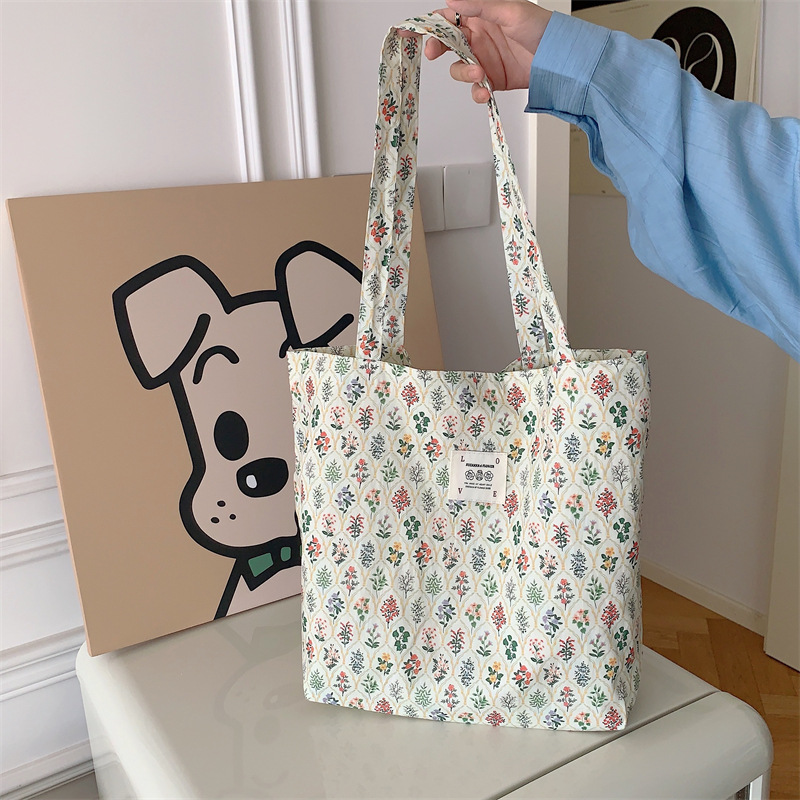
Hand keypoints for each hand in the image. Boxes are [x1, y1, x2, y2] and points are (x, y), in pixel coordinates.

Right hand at [425, 0, 552, 102]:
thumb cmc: (541, 28)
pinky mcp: (492, 80)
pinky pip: (475, 89)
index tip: (411, 32)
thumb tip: (452, 0)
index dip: (428, 25)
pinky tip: (484, 91)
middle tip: (436, 54)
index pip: (447, 19)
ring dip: (464, 74)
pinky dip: (477, 92)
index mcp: (480, 16)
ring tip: (479, 75)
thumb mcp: (508, 11)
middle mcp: (479, 38)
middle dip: (439, 50)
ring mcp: (484, 60)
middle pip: (447, 45)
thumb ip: (479, 5)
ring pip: (459, 70)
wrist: (559, 59)